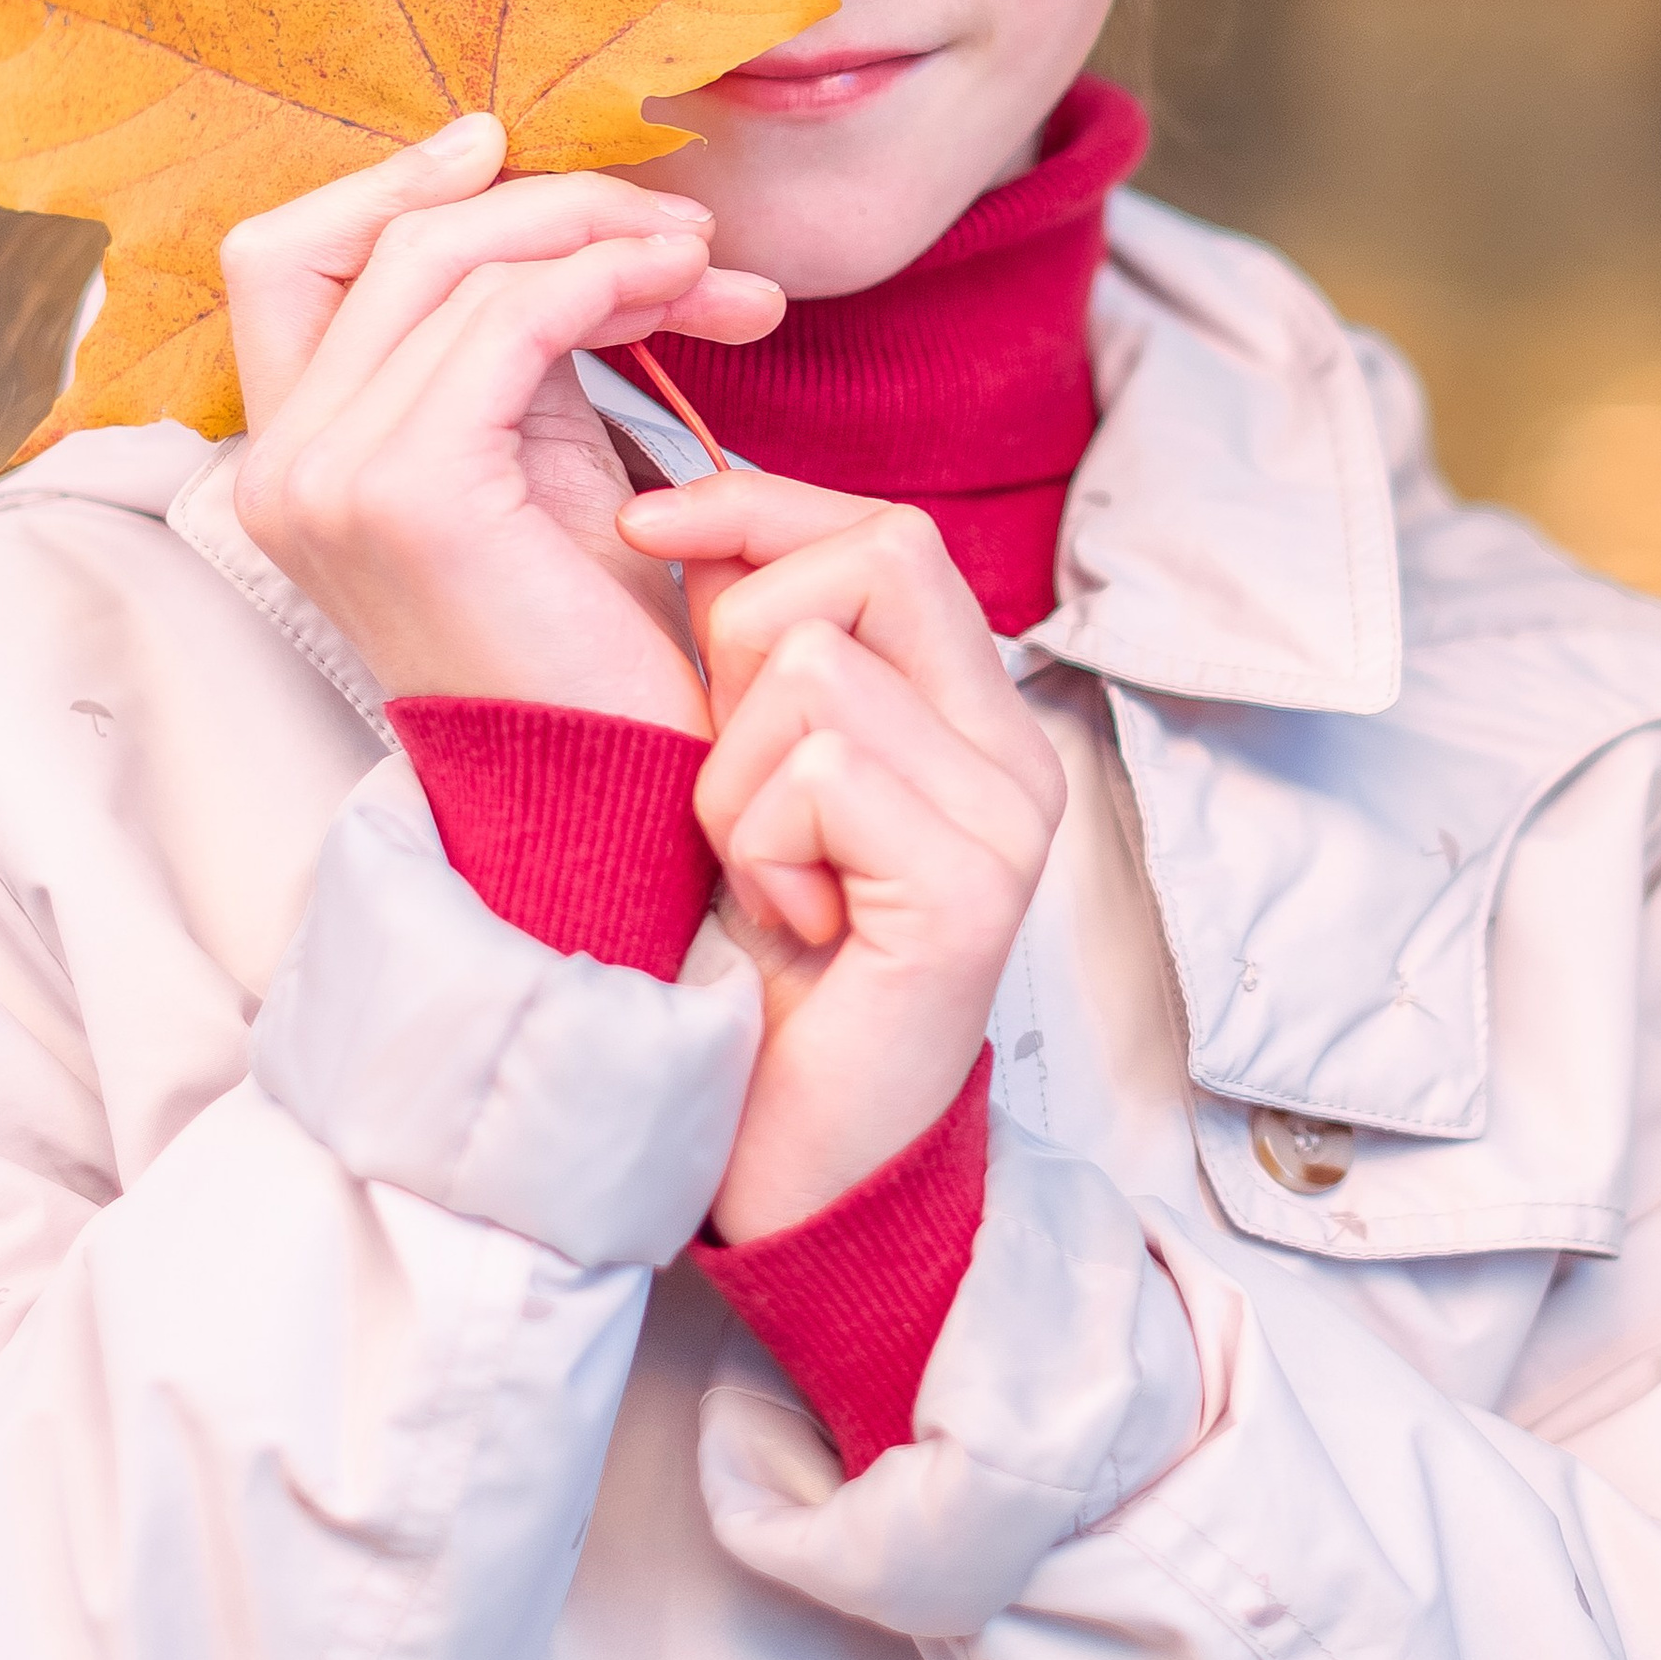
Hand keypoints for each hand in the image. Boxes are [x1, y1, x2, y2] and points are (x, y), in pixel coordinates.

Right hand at [225, 115, 781, 732]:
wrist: (618, 796)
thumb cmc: (593, 642)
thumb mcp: (535, 457)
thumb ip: (510, 343)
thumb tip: (566, 210)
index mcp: (288, 455)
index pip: (286, 255)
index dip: (393, 181)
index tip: (512, 148)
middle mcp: (279, 467)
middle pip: (374, 235)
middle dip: (538, 201)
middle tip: (675, 225)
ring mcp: (328, 479)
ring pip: (453, 257)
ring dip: (602, 235)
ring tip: (710, 264)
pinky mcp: (407, 492)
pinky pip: (511, 314)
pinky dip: (606, 276)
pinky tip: (687, 290)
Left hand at [613, 474, 1064, 1235]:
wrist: (790, 1155)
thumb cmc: (754, 969)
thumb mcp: (747, 772)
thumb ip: (753, 653)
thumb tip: (689, 513)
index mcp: (971, 713)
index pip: (886, 527)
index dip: (756, 504)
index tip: (645, 528)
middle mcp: (1015, 753)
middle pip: (876, 554)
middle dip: (742, 642)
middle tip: (734, 780)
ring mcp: (1009, 819)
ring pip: (814, 669)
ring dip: (731, 779)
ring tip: (764, 877)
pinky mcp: (971, 890)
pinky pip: (821, 772)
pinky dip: (757, 844)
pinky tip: (788, 923)